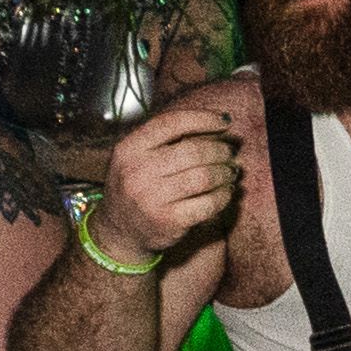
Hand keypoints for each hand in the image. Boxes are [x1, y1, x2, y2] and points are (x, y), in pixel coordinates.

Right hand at [106, 110, 243, 254]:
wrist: (119, 232)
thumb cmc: (137, 187)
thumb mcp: (136, 158)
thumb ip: (165, 139)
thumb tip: (216, 124)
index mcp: (129, 149)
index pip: (171, 123)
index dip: (203, 118)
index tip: (225, 121)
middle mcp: (137, 172)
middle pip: (193, 151)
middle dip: (219, 150)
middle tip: (229, 153)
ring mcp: (152, 198)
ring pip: (204, 177)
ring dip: (225, 172)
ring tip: (231, 172)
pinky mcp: (168, 220)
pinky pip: (208, 203)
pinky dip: (224, 195)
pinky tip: (226, 192)